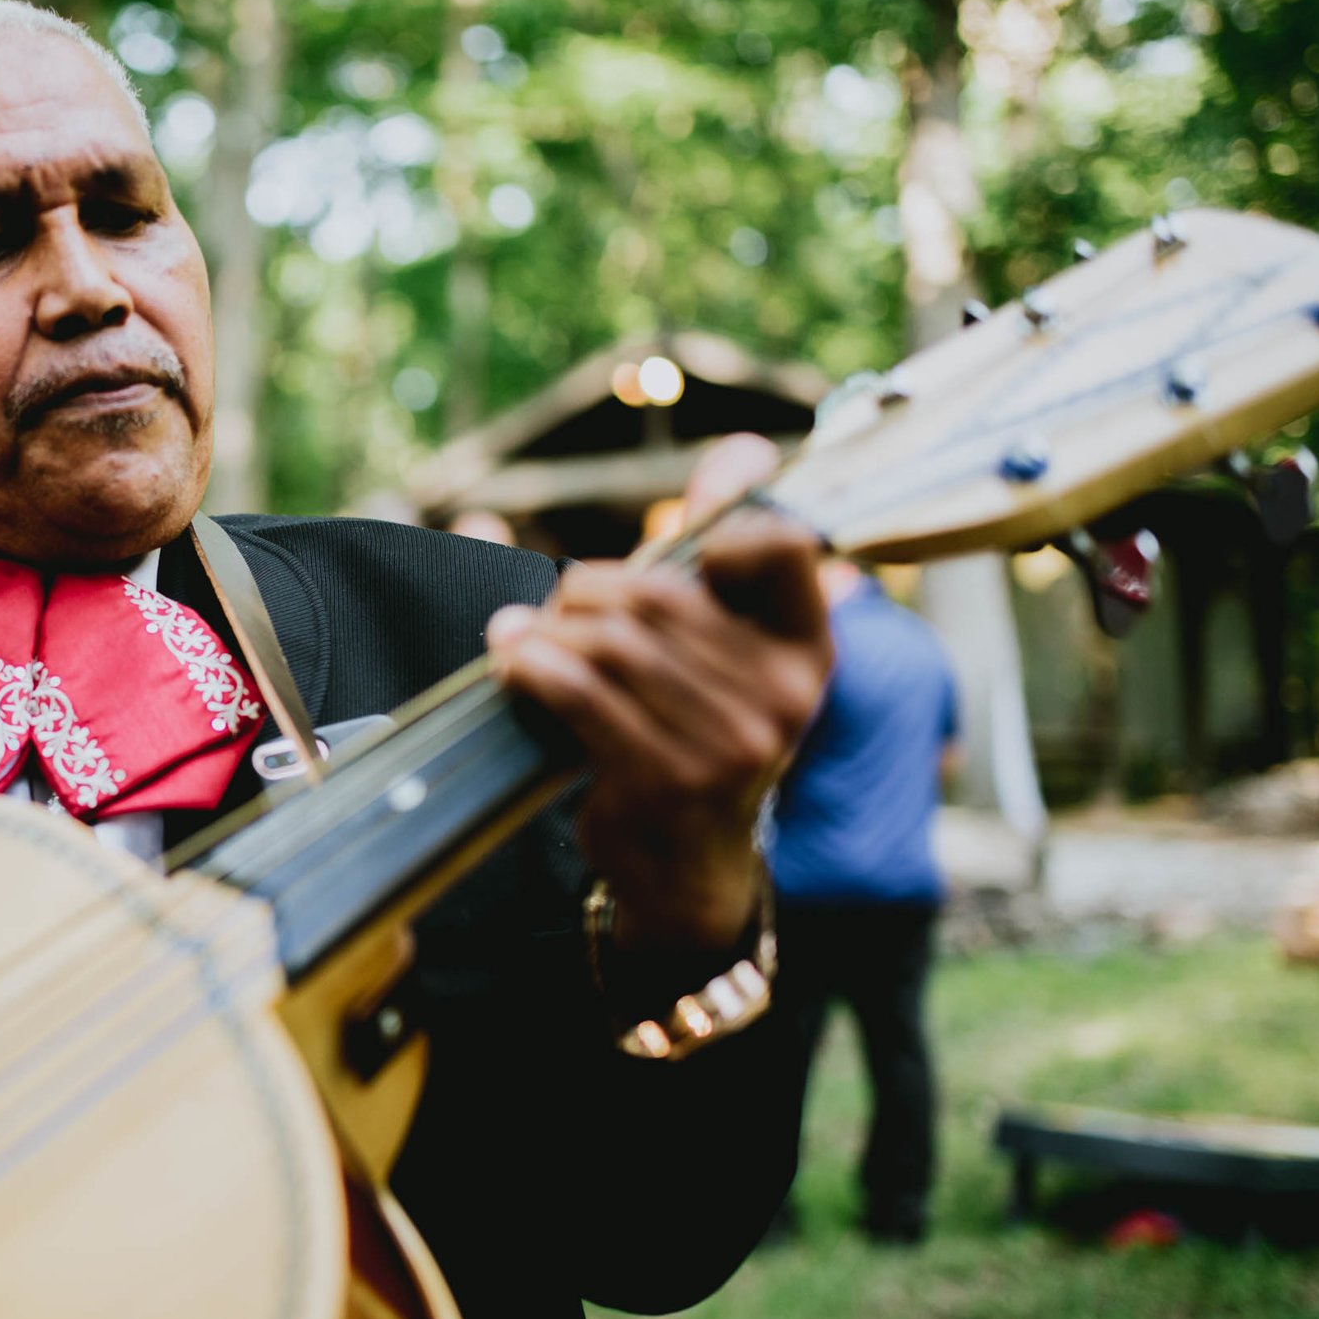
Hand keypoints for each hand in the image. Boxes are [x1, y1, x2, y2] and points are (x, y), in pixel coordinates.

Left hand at [485, 435, 830, 950]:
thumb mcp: (726, 653)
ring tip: (520, 636)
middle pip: (660, 595)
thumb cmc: (694, 737)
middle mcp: (785, 694)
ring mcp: (731, 742)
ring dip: (548, 631)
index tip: (676, 558)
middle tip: (556, 608)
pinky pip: (580, 693)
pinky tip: (509, 662)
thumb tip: (748, 448)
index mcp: (809, 648)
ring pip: (612, 642)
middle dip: (589, 592)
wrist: (685, 870)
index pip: (780, 544)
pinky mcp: (668, 779)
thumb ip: (724, 552)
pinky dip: (530, 667)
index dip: (716, 530)